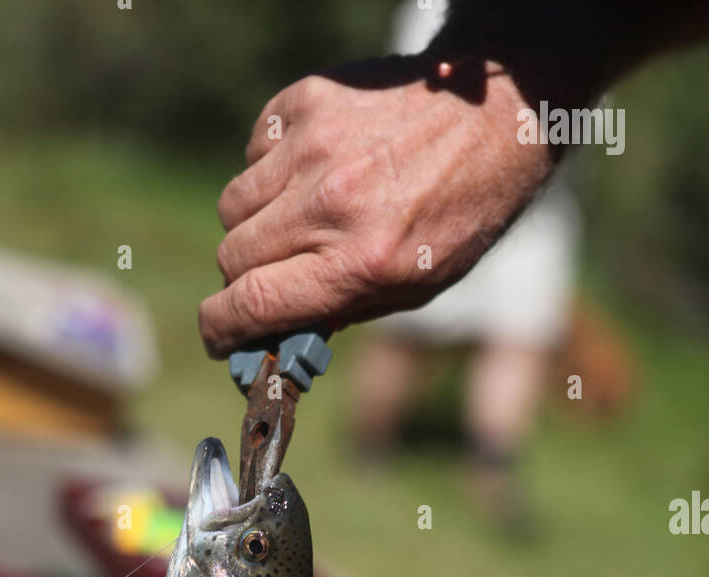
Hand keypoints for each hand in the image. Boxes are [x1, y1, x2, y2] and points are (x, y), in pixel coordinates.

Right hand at [199, 55, 553, 356]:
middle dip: (241, 279)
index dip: (220, 328)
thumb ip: (338, 309)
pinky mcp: (307, 101)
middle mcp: (329, 204)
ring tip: (299, 221)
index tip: (219, 337)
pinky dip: (269, 172)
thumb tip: (271, 330)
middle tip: (271, 277)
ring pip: (233, 206)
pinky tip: (311, 173)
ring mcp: (313, 146)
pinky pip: (253, 153)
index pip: (250, 303)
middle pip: (231, 256)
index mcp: (359, 262)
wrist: (495, 115)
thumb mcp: (413, 289)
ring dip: (253, 226)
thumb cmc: (459, 214)